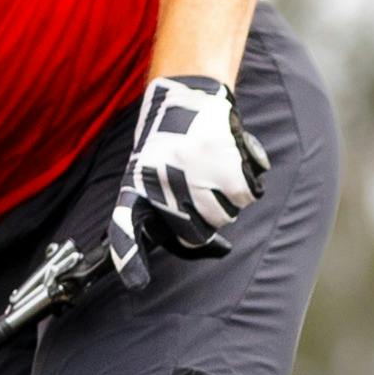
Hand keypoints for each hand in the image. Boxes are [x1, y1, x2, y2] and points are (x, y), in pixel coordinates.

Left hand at [107, 72, 262, 291]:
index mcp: (140, 184)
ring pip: (224, 216)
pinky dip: (246, 185)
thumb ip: (160, 202)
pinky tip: (233, 164)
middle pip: (196, 234)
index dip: (130, 258)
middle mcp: (165, 185)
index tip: (136, 283)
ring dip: (227, 200)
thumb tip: (190, 238)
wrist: (189, 91)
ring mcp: (197, 178)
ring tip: (215, 172)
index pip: (126, 228)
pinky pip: (246, 198)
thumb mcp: (147, 167)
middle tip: (205, 192)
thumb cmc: (168, 134)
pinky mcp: (226, 169)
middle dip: (206, 219)